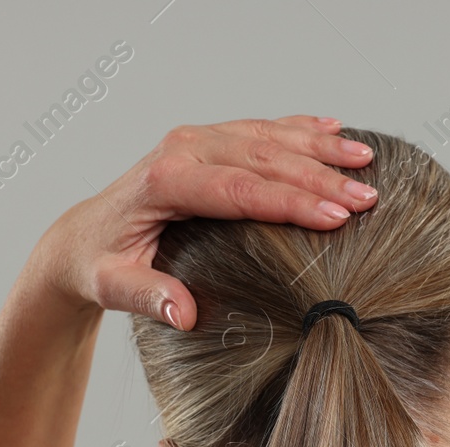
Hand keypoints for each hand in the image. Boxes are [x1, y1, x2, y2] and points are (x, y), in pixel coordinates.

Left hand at [31, 116, 379, 326]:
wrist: (82, 237)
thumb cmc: (100, 265)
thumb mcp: (113, 286)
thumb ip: (147, 296)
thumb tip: (183, 313)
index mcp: (164, 180)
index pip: (239, 189)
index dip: (290, 203)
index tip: (335, 218)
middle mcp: (183, 149)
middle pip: (263, 159)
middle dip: (320, 178)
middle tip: (367, 198)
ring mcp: (197, 140)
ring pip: (269, 138)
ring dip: (321, 150)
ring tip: (367, 162)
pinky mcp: (209, 141)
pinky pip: (262, 130)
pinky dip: (301, 130)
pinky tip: (336, 132)